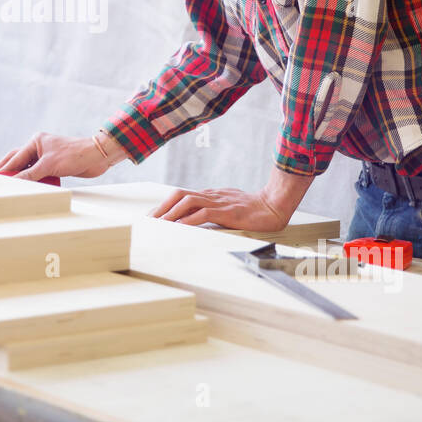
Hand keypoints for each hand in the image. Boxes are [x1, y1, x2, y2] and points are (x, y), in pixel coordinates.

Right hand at [0, 131, 124, 180]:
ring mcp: (47, 157)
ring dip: (21, 177)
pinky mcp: (55, 166)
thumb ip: (30, 174)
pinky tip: (28, 188)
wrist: (97, 156)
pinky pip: (39, 174)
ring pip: (29, 168)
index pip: (15, 158)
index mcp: (36, 142)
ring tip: (9, 187)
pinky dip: (34, 181)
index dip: (4, 169)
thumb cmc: (75, 155)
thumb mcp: (49, 165)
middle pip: (19, 161)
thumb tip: (15, 182)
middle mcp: (40, 148)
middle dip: (9, 171)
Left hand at [149, 184, 291, 231]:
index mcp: (209, 195)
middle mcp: (210, 196)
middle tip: (149, 221)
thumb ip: (212, 211)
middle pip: (179, 195)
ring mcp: (218, 202)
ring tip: (158, 224)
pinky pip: (204, 213)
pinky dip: (189, 219)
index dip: (164, 205)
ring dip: (171, 213)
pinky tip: (180, 226)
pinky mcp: (227, 212)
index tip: (152, 216)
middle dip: (162, 207)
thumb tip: (194, 221)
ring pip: (187, 201)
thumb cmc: (252, 209)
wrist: (273, 205)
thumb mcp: (227, 207)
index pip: (181, 196)